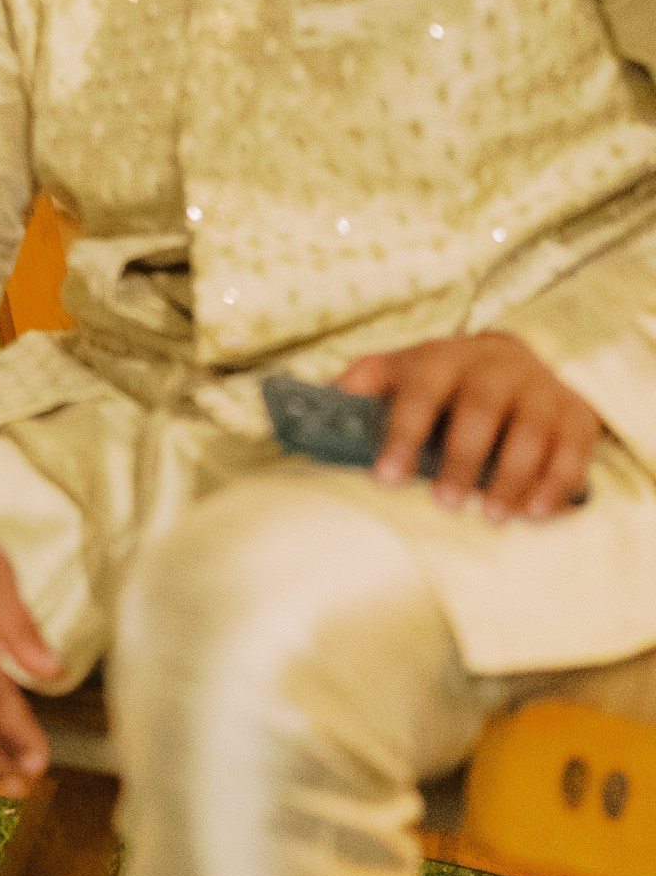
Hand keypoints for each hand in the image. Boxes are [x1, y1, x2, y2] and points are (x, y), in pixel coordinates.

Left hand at [337, 332, 600, 522]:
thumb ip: (353, 392)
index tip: (386, 479)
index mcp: (441, 359)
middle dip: (463, 459)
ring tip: (494, 517)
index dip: (403, 434)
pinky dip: (556, 482)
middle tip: (446, 504)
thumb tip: (300, 419)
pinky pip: (572, 449)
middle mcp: (494, 368)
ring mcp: (538, 389)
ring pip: (531, 430)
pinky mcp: (574, 414)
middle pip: (480, 410)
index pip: (421, 392)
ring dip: (513, 477)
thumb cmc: (436, 379)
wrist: (508, 358)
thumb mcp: (392, 374)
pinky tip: (536, 513)